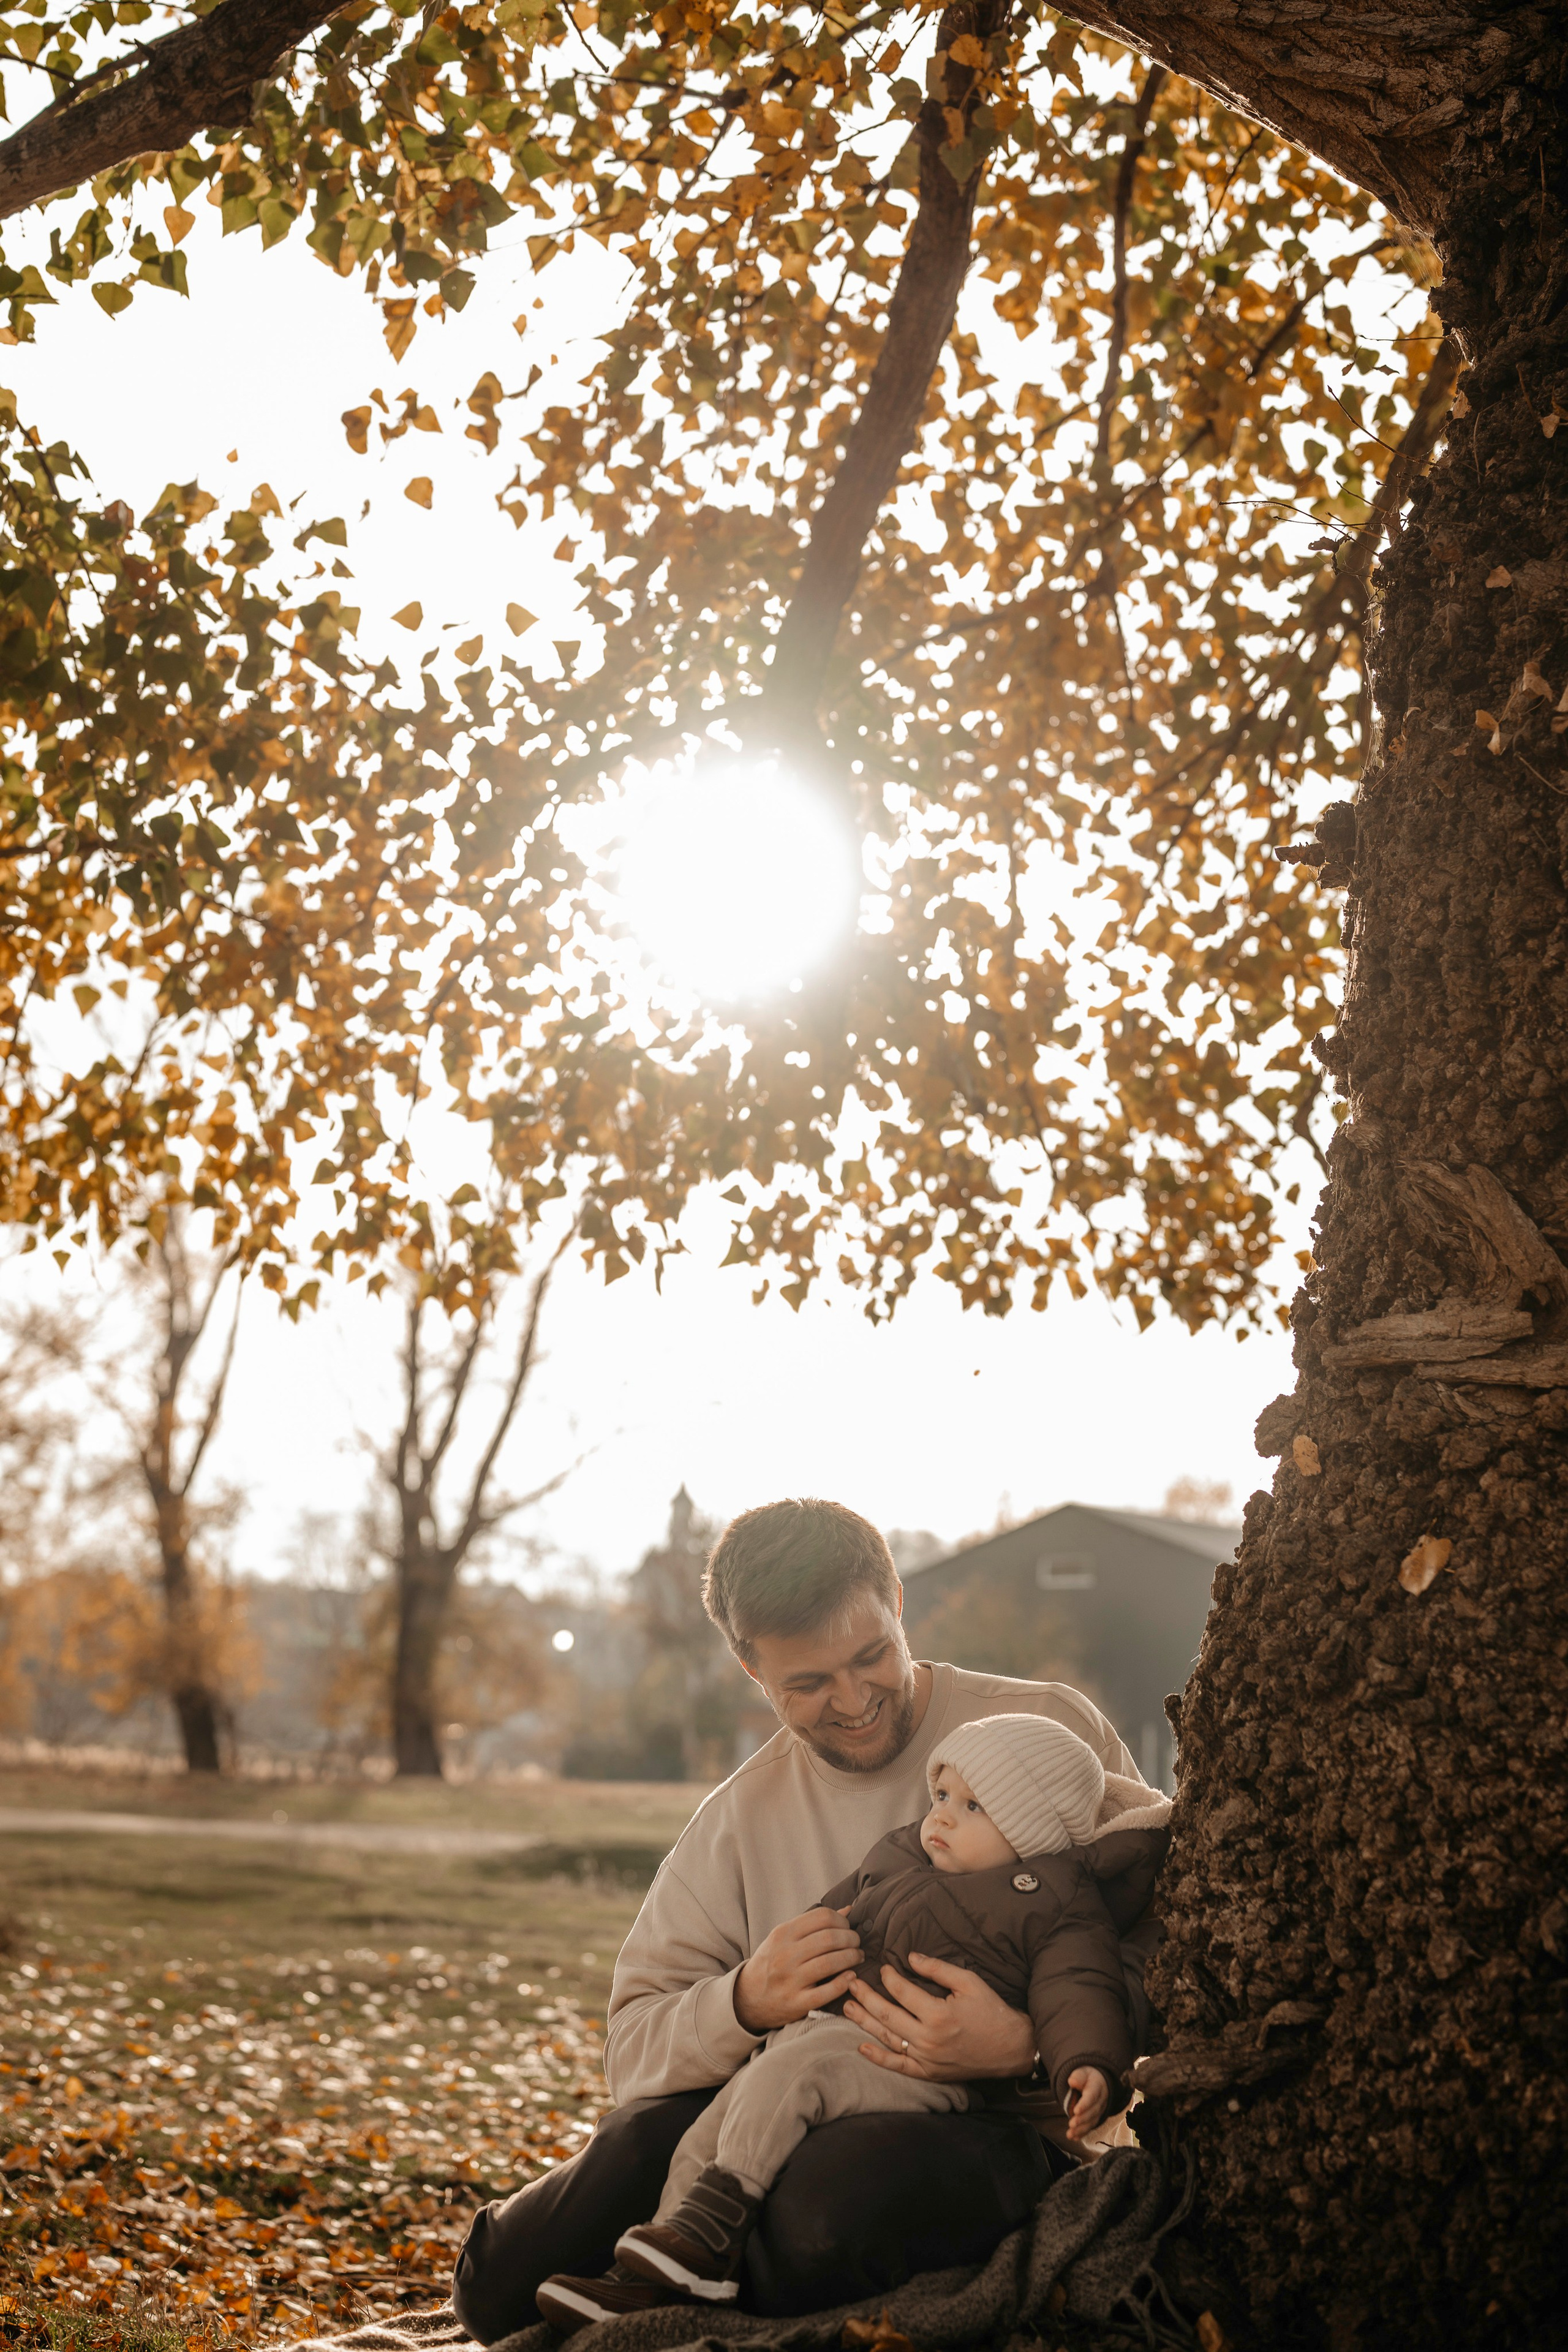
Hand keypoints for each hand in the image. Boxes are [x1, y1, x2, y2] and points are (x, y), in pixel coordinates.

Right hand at [734, 1907, 862, 2033]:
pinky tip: (851, 1977)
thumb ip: (813, 1924)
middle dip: (851, 1939)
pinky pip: (826, 1992)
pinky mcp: (796, 2003)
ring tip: (857, 1957)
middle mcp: (785, 1955)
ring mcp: (790, 1980)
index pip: (822, 1917)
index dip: (842, 1921)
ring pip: (830, 1962)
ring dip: (852, 1958)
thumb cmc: (771, 1962)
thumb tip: (848, 1909)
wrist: (748, 1997)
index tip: (847, 1927)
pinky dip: (843, 1983)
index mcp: (782, 1934)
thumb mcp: (784, 1938)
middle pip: (830, 1938)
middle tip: (857, 1943)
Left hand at [844, 1953, 1036, 2081]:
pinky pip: (898, 2066)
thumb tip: (910, 1957)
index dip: (889, 1977)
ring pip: (888, 2039)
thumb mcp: (969, 1982)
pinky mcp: (929, 2073)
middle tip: (850, 1983)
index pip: (902, 1992)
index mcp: (938, 2014)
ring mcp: (927, 2059)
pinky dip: (878, 2058)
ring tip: (847, 2008)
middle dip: (866, 1997)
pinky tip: (862, 2047)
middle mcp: (929, 2039)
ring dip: (865, 2023)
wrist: (1011, 2048)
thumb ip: (937, 1969)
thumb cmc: (991, 2011)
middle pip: (887, 2015)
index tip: (882, 1967)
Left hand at [1065, 2066, 1109, 2142]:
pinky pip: (1090, 2127)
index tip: (1076, 2111)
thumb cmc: (1088, 2077)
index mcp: (1098, 2087)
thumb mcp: (1083, 2071)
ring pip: (1092, 2122)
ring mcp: (1099, 2111)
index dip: (1084, 2105)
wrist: (1099, 2082)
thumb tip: (1072, 2081)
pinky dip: (1082, 2133)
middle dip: (1082, 2119)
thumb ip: (1078, 2076)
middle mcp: (1101, 2101)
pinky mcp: (1096, 2118)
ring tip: (1070, 2134)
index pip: (1092, 2096)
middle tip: (1072, 2124)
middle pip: (1092, 2112)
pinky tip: (1074, 2137)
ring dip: (1081, 2129)